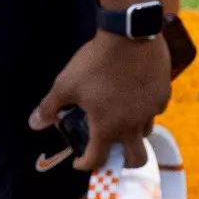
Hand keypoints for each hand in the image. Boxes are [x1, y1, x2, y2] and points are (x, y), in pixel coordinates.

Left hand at [32, 30, 171, 171]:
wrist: (130, 34)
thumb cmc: (96, 62)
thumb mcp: (67, 83)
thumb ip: (50, 107)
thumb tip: (34, 124)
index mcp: (107, 127)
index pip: (97, 159)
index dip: (85, 164)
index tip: (79, 162)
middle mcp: (133, 125)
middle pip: (136, 159)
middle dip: (123, 162)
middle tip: (111, 152)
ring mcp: (151, 110)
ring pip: (146, 132)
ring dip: (134, 133)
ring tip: (123, 120)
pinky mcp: (163, 94)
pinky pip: (155, 110)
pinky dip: (145, 110)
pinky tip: (137, 97)